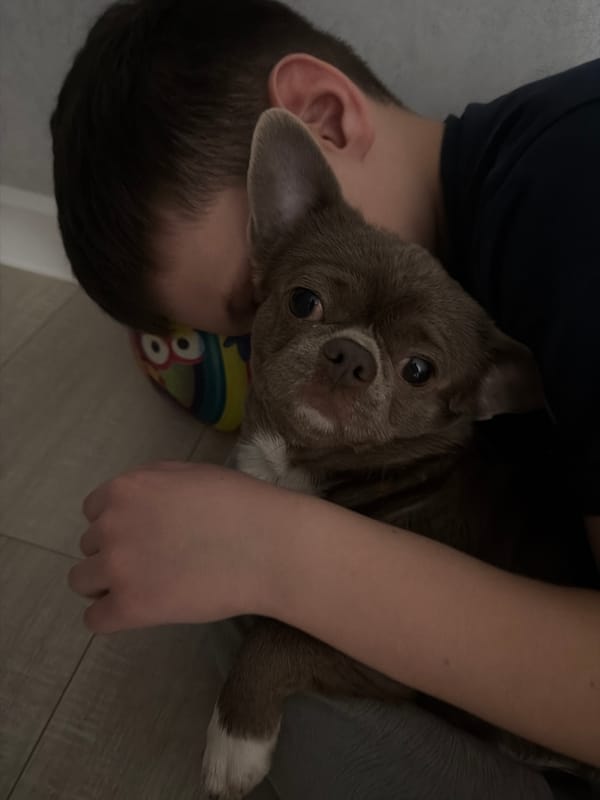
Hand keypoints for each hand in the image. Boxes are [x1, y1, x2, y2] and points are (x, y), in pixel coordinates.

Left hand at [68, 461, 279, 632]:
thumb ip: (151, 482)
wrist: (266, 546)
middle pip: (89, 547)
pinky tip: (140, 611)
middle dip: (116, 552)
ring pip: (82, 582)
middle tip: (154, 561)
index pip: (93, 512)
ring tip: (143, 587)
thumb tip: (134, 501)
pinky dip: (112, 617)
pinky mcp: (130, 607)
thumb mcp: (189, 473)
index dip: (119, 523)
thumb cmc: (238, 503)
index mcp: (124, 490)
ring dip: (106, 584)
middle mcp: (111, 526)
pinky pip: (95, 620)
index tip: (145, 535)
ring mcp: (118, 568)